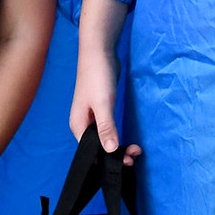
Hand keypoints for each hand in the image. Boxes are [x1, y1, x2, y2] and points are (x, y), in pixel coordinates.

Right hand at [69, 48, 141, 164]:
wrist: (99, 51)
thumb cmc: (98, 76)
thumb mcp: (103, 104)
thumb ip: (106, 128)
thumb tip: (110, 151)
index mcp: (78, 125)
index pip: (91, 153)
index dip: (107, 160)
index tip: (126, 162)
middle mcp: (83, 124)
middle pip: (98, 148)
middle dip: (115, 154)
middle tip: (134, 156)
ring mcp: (91, 117)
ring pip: (104, 139)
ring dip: (118, 147)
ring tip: (135, 150)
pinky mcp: (101, 110)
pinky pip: (108, 129)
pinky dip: (117, 136)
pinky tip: (127, 139)